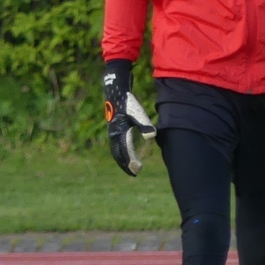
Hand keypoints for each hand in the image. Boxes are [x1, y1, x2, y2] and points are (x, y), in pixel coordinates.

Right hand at [103, 60, 156, 175]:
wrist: (116, 91)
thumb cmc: (128, 102)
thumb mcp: (138, 112)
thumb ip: (144, 124)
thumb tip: (152, 136)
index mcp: (119, 132)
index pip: (125, 152)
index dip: (131, 162)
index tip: (138, 171)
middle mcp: (114, 134)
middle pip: (118, 154)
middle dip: (126, 164)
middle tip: (135, 173)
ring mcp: (112, 131)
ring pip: (116, 150)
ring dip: (123, 159)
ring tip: (131, 166)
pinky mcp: (114, 128)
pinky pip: (116, 144)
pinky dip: (121, 151)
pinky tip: (127, 152)